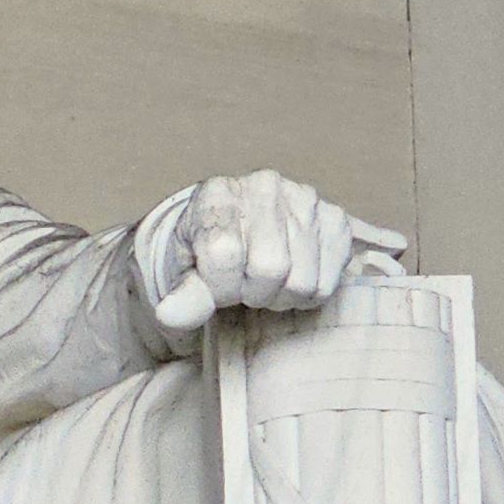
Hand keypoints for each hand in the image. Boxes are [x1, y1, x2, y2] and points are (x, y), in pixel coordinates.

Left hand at [153, 169, 408, 330]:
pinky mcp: (334, 218)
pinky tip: (290, 275)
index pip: (225, 255)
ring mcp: (304, 198)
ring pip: (303, 280)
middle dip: (252, 292)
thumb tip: (169, 317)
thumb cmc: (206, 248)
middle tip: (243, 285)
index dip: (219, 286)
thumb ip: (184, 294)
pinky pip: (329, 281)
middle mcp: (264, 186)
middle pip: (271, 268)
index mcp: (218, 192)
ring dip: (281, 295)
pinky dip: (307, 293)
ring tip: (265, 280)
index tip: (215, 285)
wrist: (235, 226)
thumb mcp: (185, 269)